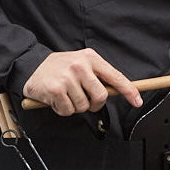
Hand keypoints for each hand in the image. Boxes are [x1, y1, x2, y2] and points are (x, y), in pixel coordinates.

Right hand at [22, 49, 139, 115]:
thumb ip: (97, 75)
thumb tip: (117, 91)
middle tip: (82, 98)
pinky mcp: (56, 89)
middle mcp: (80, 66)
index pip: (116, 77)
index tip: (137, 101)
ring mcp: (68, 77)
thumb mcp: (81, 63)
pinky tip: (56, 98)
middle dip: (93, 104)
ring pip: (83, 107)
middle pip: (101, 97)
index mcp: (91, 58)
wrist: (31, 65)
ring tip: (65, 94)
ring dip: (74, 106)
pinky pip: (68, 111)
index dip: (129, 91)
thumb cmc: (60, 67)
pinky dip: (62, 109)